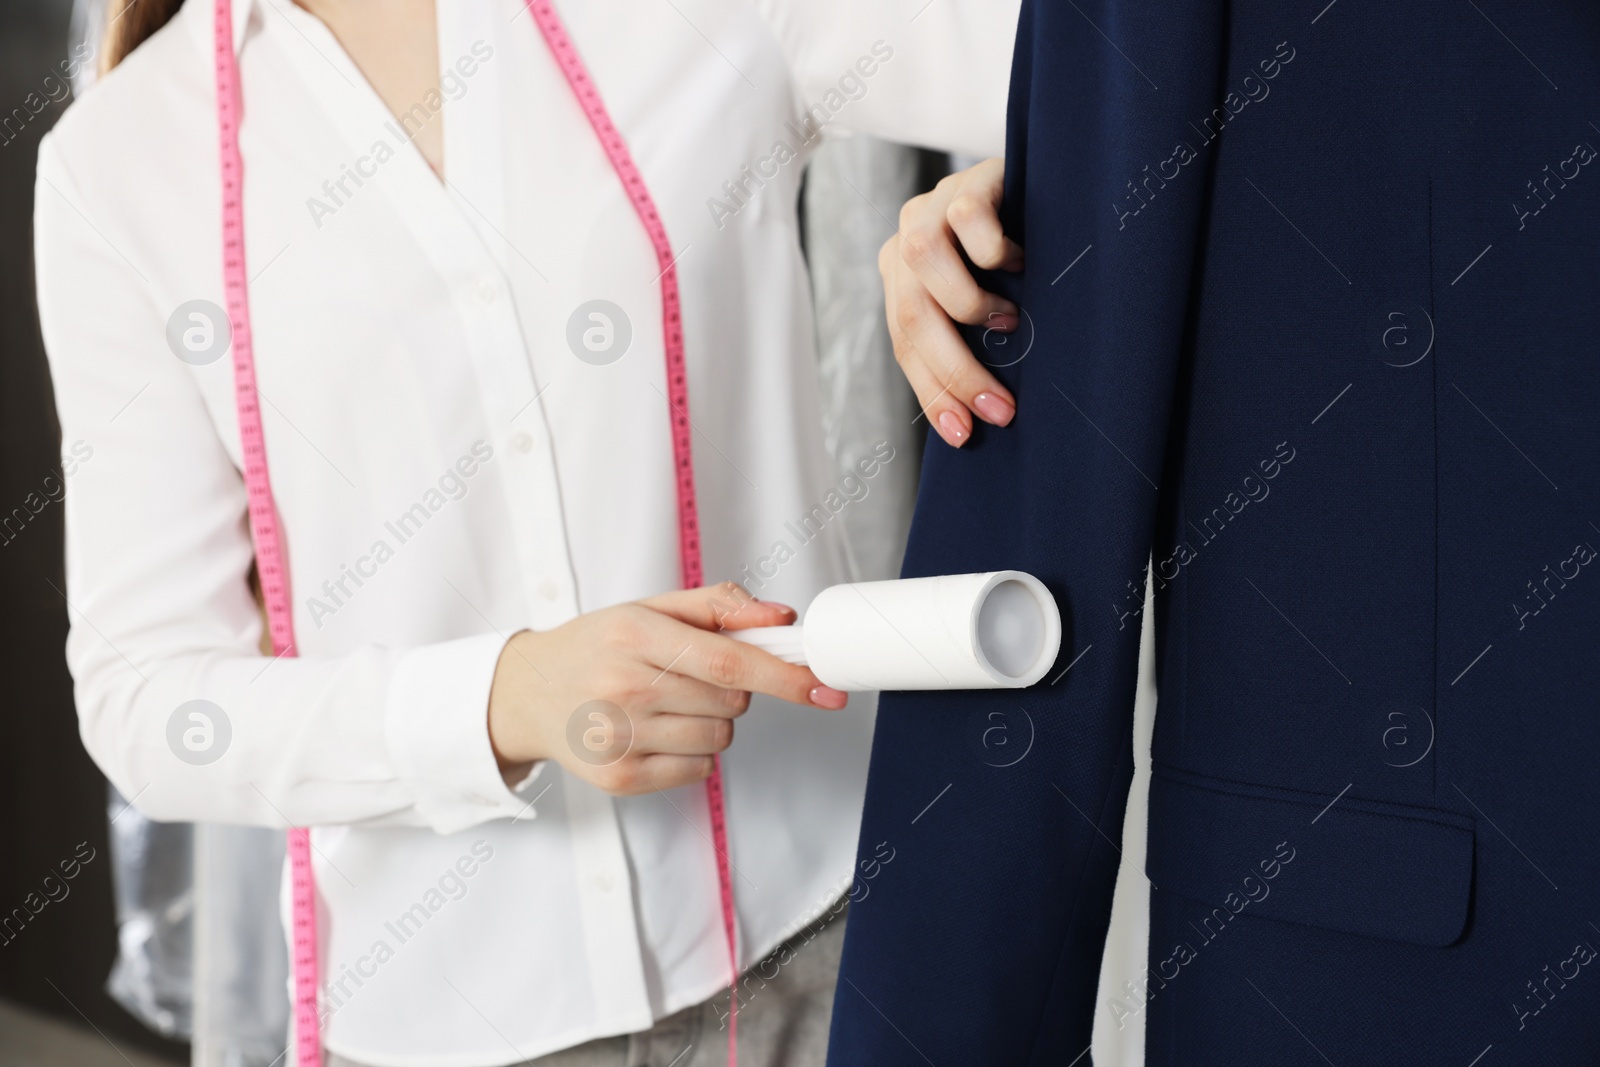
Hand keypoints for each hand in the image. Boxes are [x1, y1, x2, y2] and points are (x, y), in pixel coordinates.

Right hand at [486, 583, 846, 795]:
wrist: (527, 693)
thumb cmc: (598, 645)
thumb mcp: (649, 607)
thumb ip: (719, 605)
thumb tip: (781, 620)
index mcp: (634, 635)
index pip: (729, 662)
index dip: (784, 676)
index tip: (824, 685)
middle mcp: (624, 687)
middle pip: (732, 702)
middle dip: (734, 689)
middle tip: (691, 675)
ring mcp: (619, 738)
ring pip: (720, 738)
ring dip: (713, 720)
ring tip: (668, 703)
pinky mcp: (619, 779)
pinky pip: (699, 770)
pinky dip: (694, 751)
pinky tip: (657, 731)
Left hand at [881, 157, 1024, 448]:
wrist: (1052, 186)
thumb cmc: (1019, 257)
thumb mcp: (986, 303)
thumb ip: (966, 339)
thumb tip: (973, 415)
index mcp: (900, 280)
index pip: (904, 345)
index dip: (932, 393)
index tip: (964, 434)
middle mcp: (905, 244)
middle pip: (911, 314)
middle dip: (956, 370)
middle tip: (1000, 407)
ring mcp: (932, 207)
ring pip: (924, 261)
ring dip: (970, 305)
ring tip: (1010, 321)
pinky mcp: (967, 180)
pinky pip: (969, 218)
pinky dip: (996, 252)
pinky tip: (1024, 265)